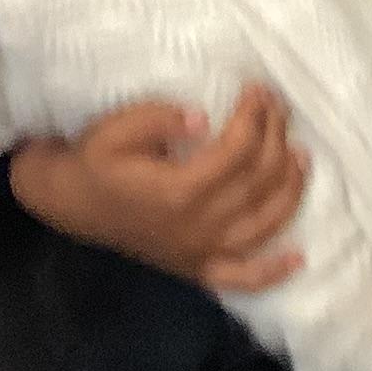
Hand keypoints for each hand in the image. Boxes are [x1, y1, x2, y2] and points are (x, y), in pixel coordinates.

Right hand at [8, 87, 305, 293]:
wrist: (71, 203)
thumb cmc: (94, 161)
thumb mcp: (116, 129)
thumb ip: (159, 119)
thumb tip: (203, 118)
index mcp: (177, 192)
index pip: (237, 151)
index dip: (255, 117)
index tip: (259, 91)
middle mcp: (196, 228)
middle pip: (257, 182)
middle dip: (276, 139)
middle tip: (278, 109)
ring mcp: (200, 253)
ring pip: (263, 225)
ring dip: (290, 190)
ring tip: (300, 156)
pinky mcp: (197, 269)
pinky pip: (244, 279)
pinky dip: (273, 271)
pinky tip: (298, 258)